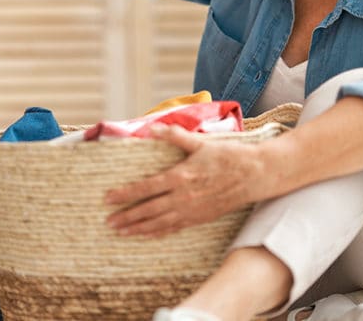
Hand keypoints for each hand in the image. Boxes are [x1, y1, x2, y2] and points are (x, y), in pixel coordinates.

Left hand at [104, 124, 267, 236]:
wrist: (255, 175)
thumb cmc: (228, 156)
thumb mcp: (200, 143)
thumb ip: (175, 136)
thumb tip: (153, 128)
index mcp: (180, 177)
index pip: (146, 188)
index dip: (125, 194)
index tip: (108, 198)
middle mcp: (183, 197)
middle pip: (148, 210)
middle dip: (126, 217)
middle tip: (108, 222)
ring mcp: (192, 211)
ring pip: (159, 223)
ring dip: (138, 228)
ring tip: (121, 231)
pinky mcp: (201, 218)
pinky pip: (175, 228)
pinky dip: (158, 233)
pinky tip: (147, 235)